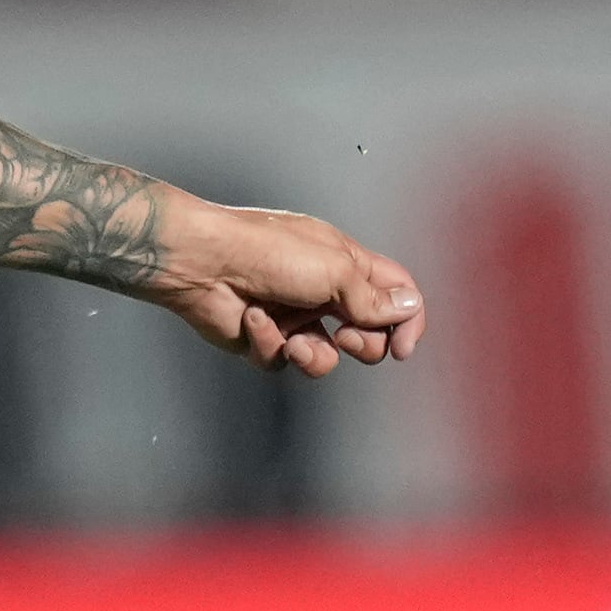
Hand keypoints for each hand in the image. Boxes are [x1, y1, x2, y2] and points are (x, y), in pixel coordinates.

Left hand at [157, 201, 424, 377]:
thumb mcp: (335, 269)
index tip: (404, 348)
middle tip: (346, 336)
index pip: (395, 294)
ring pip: (325, 357)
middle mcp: (323, 291)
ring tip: (296, 341)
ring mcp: (293, 316)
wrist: (202, 262)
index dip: (407, 320)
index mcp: (347, 265)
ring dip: (315, 355)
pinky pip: (281, 360)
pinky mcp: (262, 337)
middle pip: (367, 334)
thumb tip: (408, 308)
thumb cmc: (265, 250)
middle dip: (363, 344)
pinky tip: (253, 319)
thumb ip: (373, 297)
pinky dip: (269, 343)